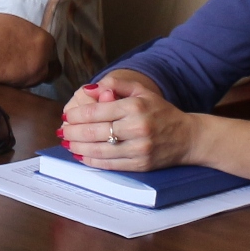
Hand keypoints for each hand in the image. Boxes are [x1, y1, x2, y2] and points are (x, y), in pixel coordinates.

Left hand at [59, 70, 193, 169]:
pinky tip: (81, 156)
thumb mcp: (142, 91)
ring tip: (67, 143)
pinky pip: (110, 164)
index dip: (76, 115)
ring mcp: (139, 148)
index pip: (97, 111)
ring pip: (99, 149)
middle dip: (73, 132)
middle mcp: (137, 128)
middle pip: (95, 131)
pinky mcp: (140, 165)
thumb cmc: (161, 112)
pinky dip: (92, 160)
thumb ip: (116, 85)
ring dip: (78, 147)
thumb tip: (89, 89)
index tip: (65, 116)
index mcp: (135, 107)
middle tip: (61, 131)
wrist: (188, 137)